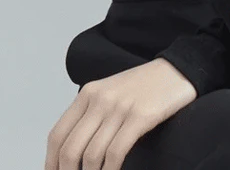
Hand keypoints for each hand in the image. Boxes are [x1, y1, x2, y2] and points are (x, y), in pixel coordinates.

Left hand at [44, 57, 195, 169]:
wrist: (178, 69)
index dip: (51, 163)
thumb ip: (91, 115)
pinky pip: (115, 153)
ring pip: (91, 155)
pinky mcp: (140, 116)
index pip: (57, 135)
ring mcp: (119, 107)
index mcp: (88, 93)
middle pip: (70, 149)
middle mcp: (100, 98)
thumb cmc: (145, 86)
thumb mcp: (111, 93)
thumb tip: (73, 152)